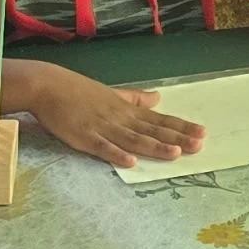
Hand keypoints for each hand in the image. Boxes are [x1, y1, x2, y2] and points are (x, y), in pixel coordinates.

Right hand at [29, 66, 206, 167]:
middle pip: (151, 130)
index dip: (180, 127)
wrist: (47, 86)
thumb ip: (134, 98)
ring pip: (132, 139)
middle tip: (199, 144)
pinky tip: (131, 161)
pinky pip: (103, 148)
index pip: (158, 119)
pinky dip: (117, 154)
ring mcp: (102, 128)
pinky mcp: (84, 137)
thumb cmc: (77, 91)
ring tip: (174, 152)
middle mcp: (119, 118)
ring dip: (154, 146)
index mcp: (126, 109)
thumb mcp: (111, 92)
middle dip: (176, 138)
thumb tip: (157, 97)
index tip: (202, 132)